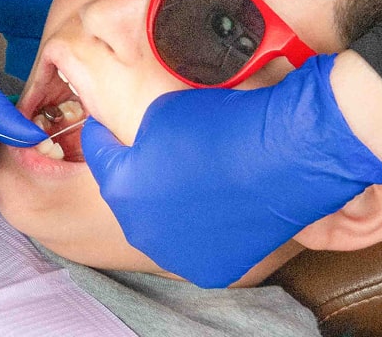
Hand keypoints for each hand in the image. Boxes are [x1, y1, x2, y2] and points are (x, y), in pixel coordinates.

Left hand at [81, 54, 381, 286]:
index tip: (112, 122)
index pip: (98, 151)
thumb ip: (129, 128)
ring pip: (160, 222)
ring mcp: (175, 254)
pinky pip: (194, 243)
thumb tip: (121, 135)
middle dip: (135, 172)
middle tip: (157, 152)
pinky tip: (216, 204)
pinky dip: (199, 226)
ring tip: (192, 178)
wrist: (283, 156)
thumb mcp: (160, 111)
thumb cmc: (223, 125)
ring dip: (166, 203)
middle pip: (127, 193)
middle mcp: (140, 230)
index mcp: (119, 188)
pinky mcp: (211, 268)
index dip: (105, 131)